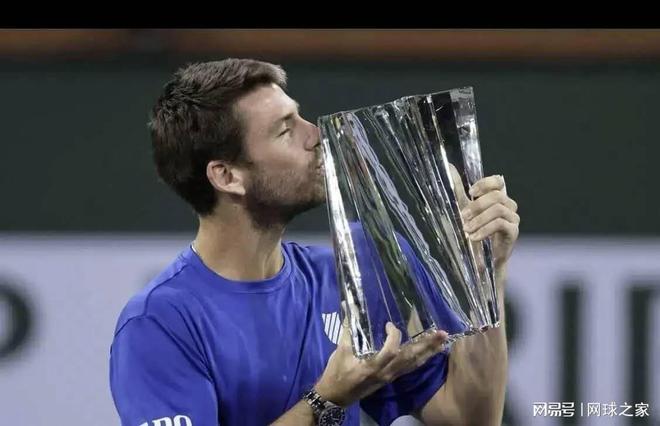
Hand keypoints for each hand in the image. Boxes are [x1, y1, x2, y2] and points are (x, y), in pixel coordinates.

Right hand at [314, 317, 447, 406]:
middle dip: (426, 345)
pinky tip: (430, 353)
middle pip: (411, 359)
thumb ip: (348, 329)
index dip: (394, 336)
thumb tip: (348, 306)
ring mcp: (390, 378)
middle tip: (442, 333)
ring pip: (414, 365)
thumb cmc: (336, 373)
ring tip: (443, 341)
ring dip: (429, 352)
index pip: (391, 351)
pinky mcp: (391, 379)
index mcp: (373, 367)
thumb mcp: (340, 351)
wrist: (335, 396)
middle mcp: (386, 373)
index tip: (389, 325)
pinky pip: (410, 369)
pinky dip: (421, 359)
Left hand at [460, 175, 518, 268]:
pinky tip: (474, 237)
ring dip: (479, 219)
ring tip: (467, 230)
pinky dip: (485, 230)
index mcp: (497, 197)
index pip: (498, 181)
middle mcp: (508, 205)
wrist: (481, 258)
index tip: (470, 193)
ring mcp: (513, 218)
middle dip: (477, 205)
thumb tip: (449, 167)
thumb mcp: (463, 208)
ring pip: (498, 210)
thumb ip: (458, 189)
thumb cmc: (473, 230)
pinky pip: (501, 224)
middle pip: (497, 196)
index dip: (485, 183)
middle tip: (463, 216)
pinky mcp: (514, 232)